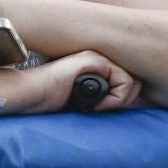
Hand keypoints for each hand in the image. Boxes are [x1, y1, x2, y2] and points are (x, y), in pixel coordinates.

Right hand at [20, 50, 140, 114]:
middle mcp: (100, 58)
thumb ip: (106, 98)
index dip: (124, 100)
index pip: (128, 81)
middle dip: (124, 101)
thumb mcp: (86, 100)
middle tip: (103, 110)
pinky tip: (96, 105)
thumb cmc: (52, 100)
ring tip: (97, 107)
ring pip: (132, 82)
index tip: (105, 110)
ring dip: (118, 102)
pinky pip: (124, 81)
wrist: (32, 94)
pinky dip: (115, 99)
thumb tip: (135, 105)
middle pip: (135, 81)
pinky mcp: (95, 61)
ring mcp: (97, 57)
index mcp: (97, 66)